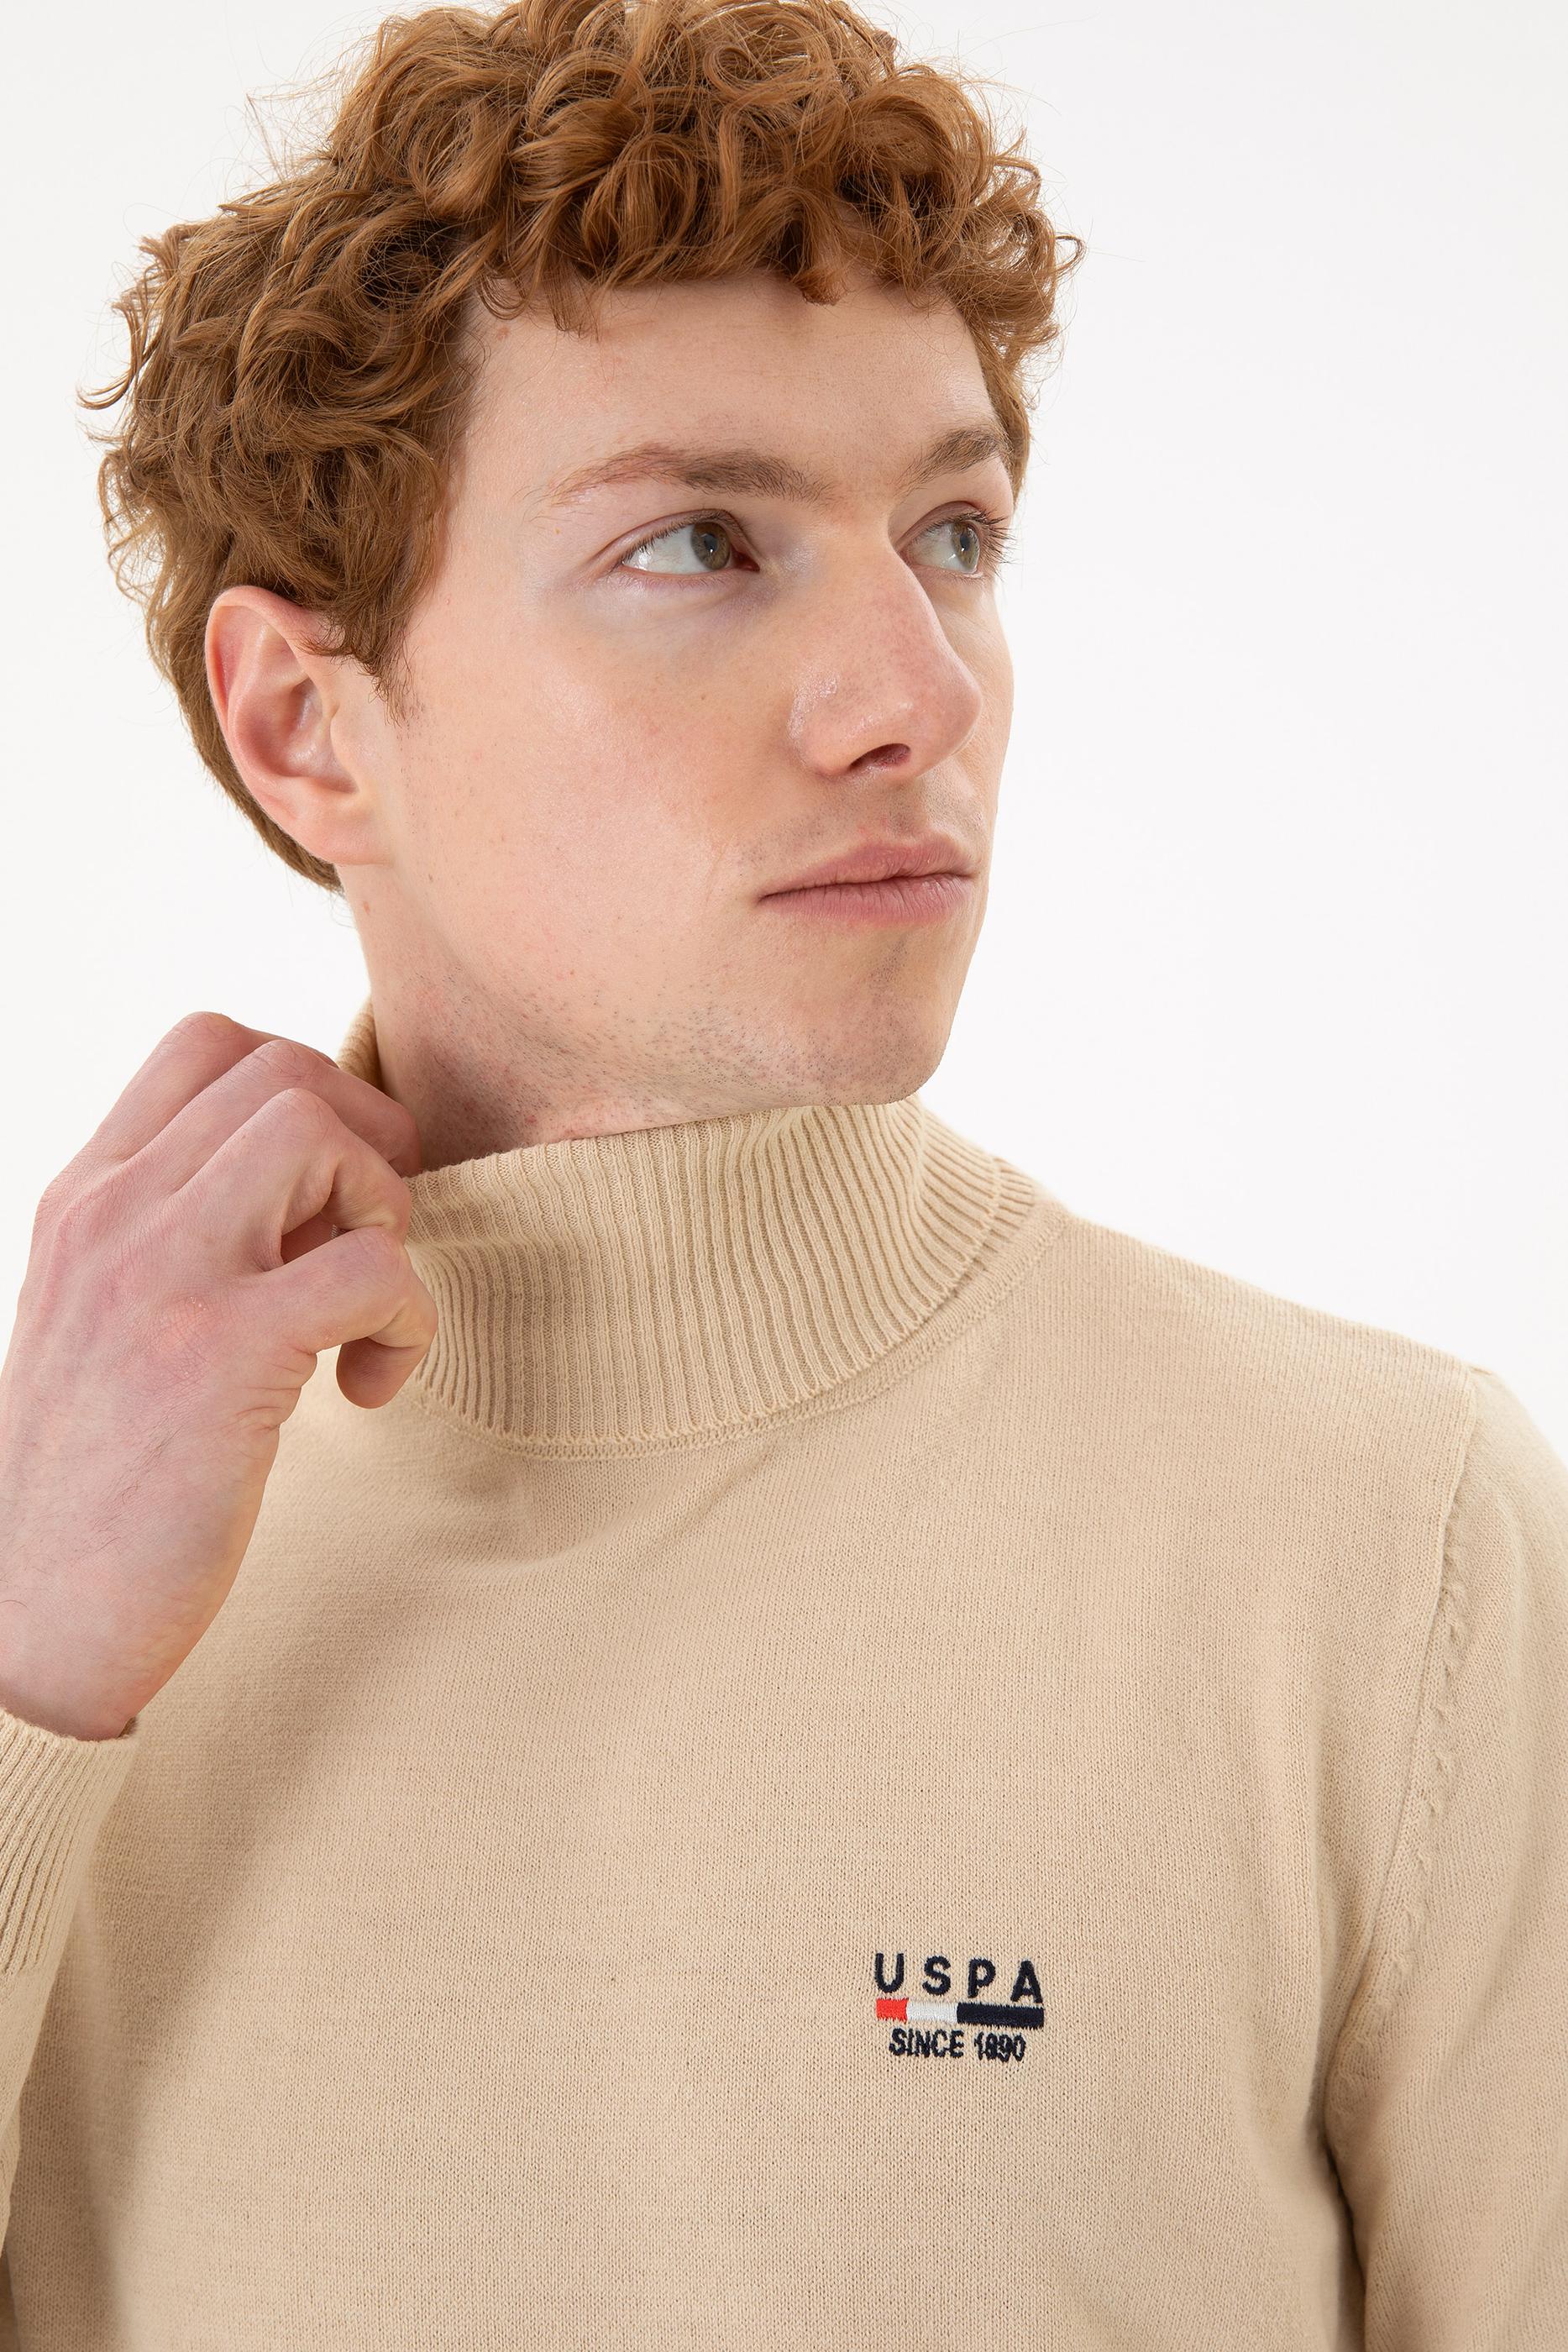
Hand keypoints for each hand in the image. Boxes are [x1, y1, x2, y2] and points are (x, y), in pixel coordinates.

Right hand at [0, 1011, 436, 1740]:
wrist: (34, 1625)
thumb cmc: (95, 1484)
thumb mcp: (109, 1321)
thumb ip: (181, 1239)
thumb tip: (313, 1193)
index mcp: (85, 1198)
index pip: (209, 1045)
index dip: (310, 1093)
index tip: (325, 1199)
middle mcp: (114, 1215)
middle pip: (283, 1070)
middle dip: (367, 1145)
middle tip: (366, 1249)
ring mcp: (162, 1276)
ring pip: (319, 1132)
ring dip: (383, 1214)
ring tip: (364, 1310)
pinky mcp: (221, 1355)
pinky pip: (373, 1264)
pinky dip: (408, 1319)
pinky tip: (368, 1389)